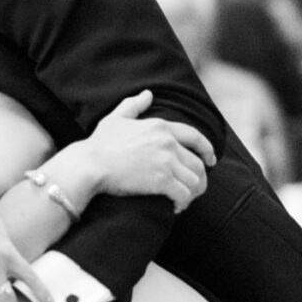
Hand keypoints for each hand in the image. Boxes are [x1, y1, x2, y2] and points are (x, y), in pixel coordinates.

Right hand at [78, 92, 214, 208]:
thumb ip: (134, 105)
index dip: (208, 149)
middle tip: (195, 188)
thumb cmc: (99, 143)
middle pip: (198, 163)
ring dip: (192, 192)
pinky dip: (182, 203)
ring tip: (185, 200)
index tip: (212, 160)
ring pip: (194, 180)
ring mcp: (167, 162)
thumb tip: (148, 93)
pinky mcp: (162, 181)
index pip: (196, 137)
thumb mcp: (116, 118)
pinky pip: (183, 194)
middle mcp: (168, 142)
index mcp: (161, 127)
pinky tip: (175, 208)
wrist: (90, 164)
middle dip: (200, 178)